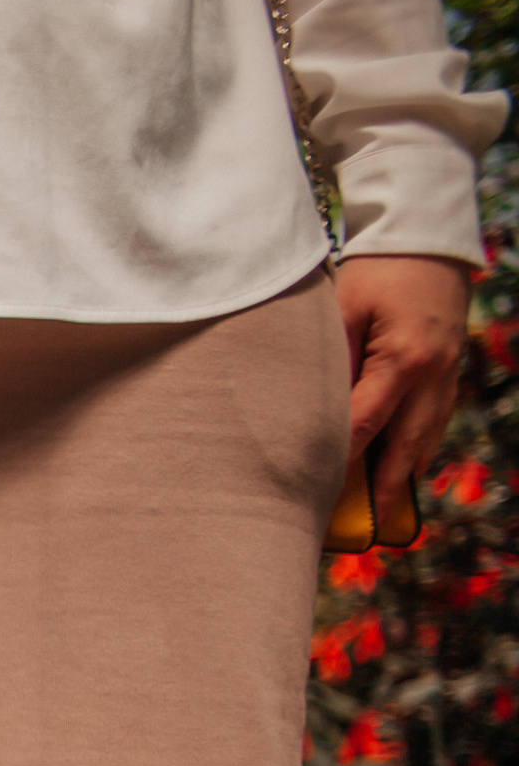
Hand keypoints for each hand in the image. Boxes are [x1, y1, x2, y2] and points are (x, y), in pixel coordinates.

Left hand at [335, 254, 471, 522]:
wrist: (426, 238)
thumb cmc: (377, 269)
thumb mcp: (345, 309)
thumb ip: (334, 359)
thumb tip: (315, 409)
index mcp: (404, 361)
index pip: (365, 425)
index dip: (342, 462)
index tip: (318, 491)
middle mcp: (433, 375)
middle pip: (406, 446)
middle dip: (386, 489)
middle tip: (367, 527)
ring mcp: (447, 373)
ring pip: (427, 436)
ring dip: (406, 473)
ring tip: (385, 510)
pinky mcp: (450, 368)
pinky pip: (435, 418)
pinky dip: (419, 445)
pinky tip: (404, 466)